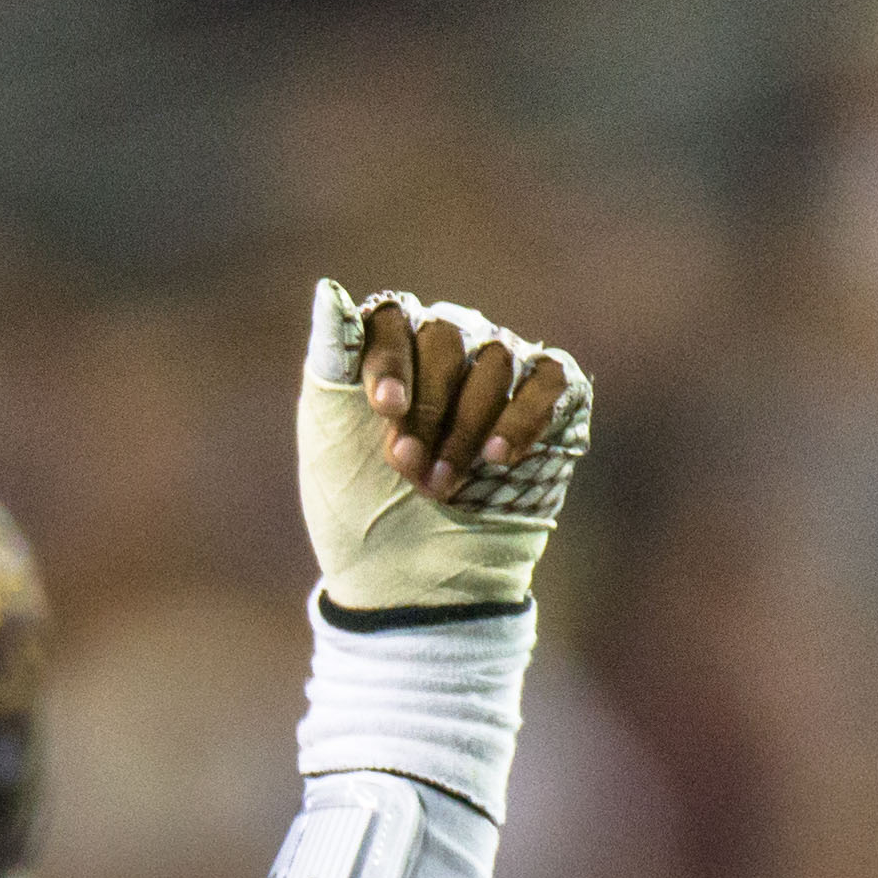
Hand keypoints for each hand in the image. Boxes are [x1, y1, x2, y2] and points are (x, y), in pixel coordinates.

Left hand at [298, 281, 591, 617]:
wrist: (408, 586)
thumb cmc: (358, 514)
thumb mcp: (325, 438)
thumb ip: (330, 360)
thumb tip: (328, 290)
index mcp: (393, 355)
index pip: (395, 318)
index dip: (392, 362)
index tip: (386, 414)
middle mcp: (450, 356)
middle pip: (450, 335)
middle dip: (428, 407)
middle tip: (409, 469)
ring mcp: (501, 380)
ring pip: (497, 358)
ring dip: (466, 426)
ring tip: (442, 486)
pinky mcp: (549, 409)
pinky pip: (551, 379)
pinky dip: (525, 415)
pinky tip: (500, 460)